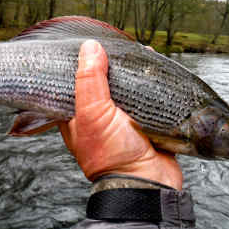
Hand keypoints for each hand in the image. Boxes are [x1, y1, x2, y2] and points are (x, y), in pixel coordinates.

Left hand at [59, 40, 182, 189]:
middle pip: (103, 82)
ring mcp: (121, 118)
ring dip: (133, 71)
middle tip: (120, 47)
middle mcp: (97, 116)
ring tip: (138, 53)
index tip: (92, 45)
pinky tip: (154, 69)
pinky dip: (150, 83)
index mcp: (76, 115)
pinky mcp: (143, 120)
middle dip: (112, 64)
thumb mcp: (92, 114)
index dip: (83, 63)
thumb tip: (90, 48)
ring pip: (126, 87)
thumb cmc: (112, 156)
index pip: (75, 82)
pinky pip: (145, 96)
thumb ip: (89, 80)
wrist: (147, 182)